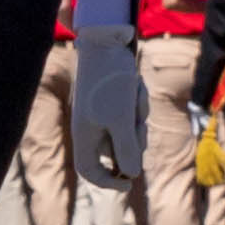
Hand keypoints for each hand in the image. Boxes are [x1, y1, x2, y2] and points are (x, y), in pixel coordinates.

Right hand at [70, 31, 146, 194]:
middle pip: (117, 152)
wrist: (107, 41)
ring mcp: (103, 112)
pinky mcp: (114, 100)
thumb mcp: (121, 118)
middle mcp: (92, 125)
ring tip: (133, 96)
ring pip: (128, 131)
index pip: (90, 170)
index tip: (129, 184)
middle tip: (139, 125)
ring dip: (137, 118)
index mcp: (85, 134)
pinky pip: (131, 113)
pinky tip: (133, 86)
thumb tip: (133, 175)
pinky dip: (137, 103)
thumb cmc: (110, 81)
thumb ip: (126, 149)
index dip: (107, 182)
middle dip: (133, 141)